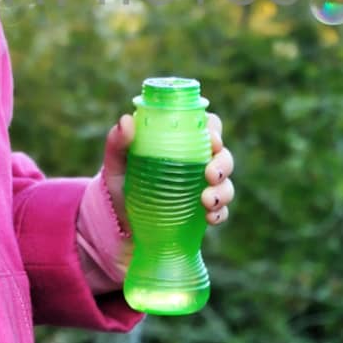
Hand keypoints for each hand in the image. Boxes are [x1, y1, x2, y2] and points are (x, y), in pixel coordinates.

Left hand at [101, 110, 234, 233]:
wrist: (119, 222)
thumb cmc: (121, 183)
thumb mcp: (116, 163)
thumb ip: (118, 142)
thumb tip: (126, 120)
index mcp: (181, 142)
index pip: (207, 127)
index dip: (215, 130)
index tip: (211, 140)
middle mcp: (197, 162)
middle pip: (223, 155)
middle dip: (223, 164)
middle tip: (211, 175)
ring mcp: (203, 188)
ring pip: (226, 184)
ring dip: (223, 191)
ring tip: (207, 201)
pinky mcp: (203, 212)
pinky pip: (222, 211)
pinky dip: (220, 213)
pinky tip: (210, 218)